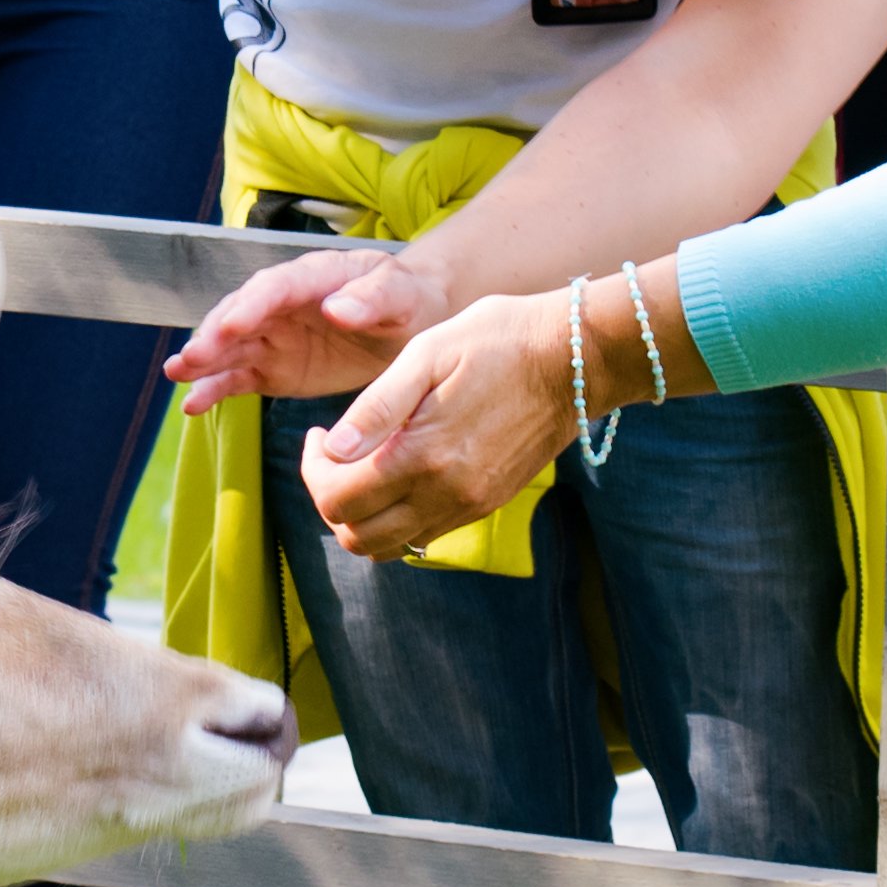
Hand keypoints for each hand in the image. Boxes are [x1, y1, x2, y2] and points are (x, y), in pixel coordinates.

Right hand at [163, 238, 444, 416]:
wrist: (412, 324)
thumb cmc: (408, 300)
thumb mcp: (400, 295)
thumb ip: (372, 298)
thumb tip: (336, 308)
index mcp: (313, 278)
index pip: (274, 288)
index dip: (251, 306)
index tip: (230, 325)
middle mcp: (283, 305)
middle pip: (241, 316)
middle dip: (215, 335)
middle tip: (192, 357)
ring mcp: (274, 337)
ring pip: (231, 348)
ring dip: (203, 361)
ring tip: (177, 375)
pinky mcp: (273, 369)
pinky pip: (238, 379)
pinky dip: (215, 390)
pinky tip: (191, 405)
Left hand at [302, 293, 580, 559]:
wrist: (575, 359)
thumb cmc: (498, 339)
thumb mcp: (427, 353)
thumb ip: (376, 406)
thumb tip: (331, 448)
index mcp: (423, 455)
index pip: (338, 499)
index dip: (311, 471)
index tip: (317, 435)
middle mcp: (446, 494)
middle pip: (357, 535)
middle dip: (329, 498)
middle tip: (332, 456)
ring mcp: (470, 505)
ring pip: (389, 546)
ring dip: (361, 516)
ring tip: (362, 468)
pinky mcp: (487, 504)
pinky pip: (424, 535)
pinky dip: (396, 518)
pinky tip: (399, 472)